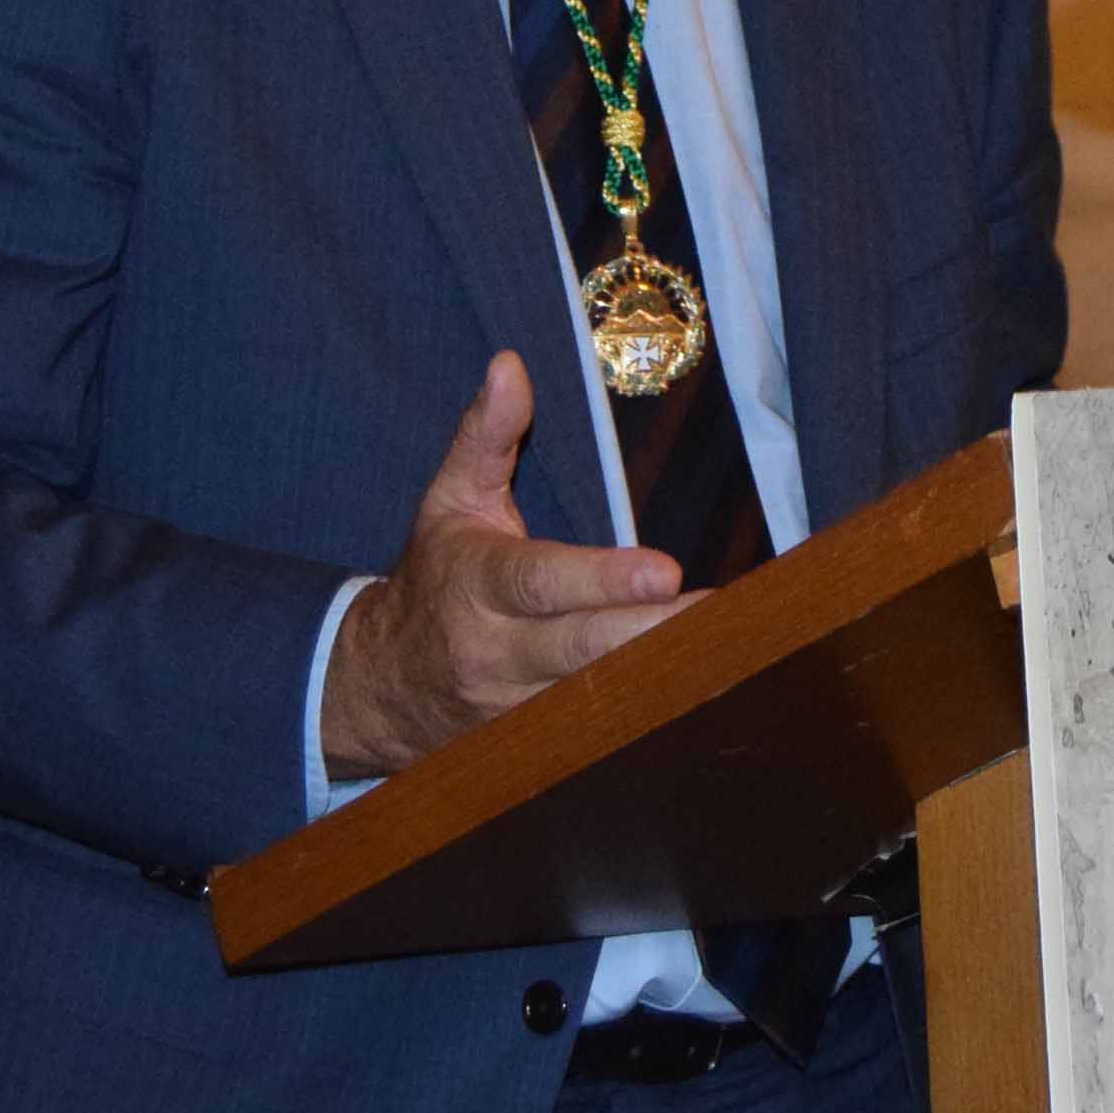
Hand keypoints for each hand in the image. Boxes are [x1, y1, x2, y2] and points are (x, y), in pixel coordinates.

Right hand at [317, 353, 683, 781]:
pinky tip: (706, 699)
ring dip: (664, 682)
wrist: (380, 685)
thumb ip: (485, 436)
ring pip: (598, 702)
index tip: (665, 569)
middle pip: (582, 651)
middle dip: (654, 635)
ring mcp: (515, 712)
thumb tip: (510, 364)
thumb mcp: (448, 500)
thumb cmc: (435, 577)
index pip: (541, 583)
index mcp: (476, 584)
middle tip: (724, 617)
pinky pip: (600, 738)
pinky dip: (649, 722)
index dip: (603, 580)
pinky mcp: (536, 749)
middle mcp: (496, 654)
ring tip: (733, 655)